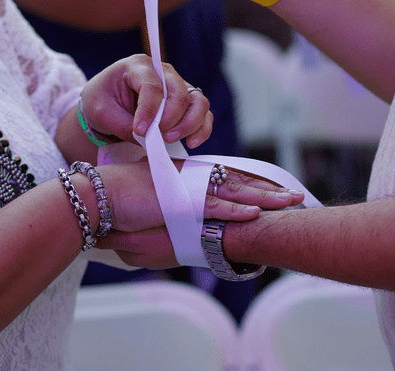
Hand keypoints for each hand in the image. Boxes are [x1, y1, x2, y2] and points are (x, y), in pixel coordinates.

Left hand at [80, 54, 212, 148]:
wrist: (105, 104)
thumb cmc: (101, 101)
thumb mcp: (102, 113)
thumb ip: (123, 125)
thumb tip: (148, 139)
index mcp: (138, 66)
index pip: (151, 86)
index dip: (149, 110)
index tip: (140, 131)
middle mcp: (163, 72)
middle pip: (180, 92)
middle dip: (172, 118)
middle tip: (159, 137)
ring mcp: (177, 86)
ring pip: (198, 102)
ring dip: (190, 123)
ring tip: (171, 140)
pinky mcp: (185, 103)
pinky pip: (203, 114)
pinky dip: (201, 129)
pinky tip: (191, 143)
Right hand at [95, 161, 303, 268]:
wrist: (100, 194)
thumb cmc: (121, 196)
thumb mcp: (152, 197)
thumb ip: (170, 203)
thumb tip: (180, 213)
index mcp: (186, 176)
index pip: (226, 178)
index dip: (251, 183)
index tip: (271, 189)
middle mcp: (192, 178)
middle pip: (238, 182)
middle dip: (267, 190)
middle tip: (293, 195)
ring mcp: (187, 189)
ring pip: (233, 192)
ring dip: (263, 198)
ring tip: (288, 202)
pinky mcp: (179, 202)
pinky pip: (213, 206)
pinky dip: (234, 210)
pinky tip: (254, 213)